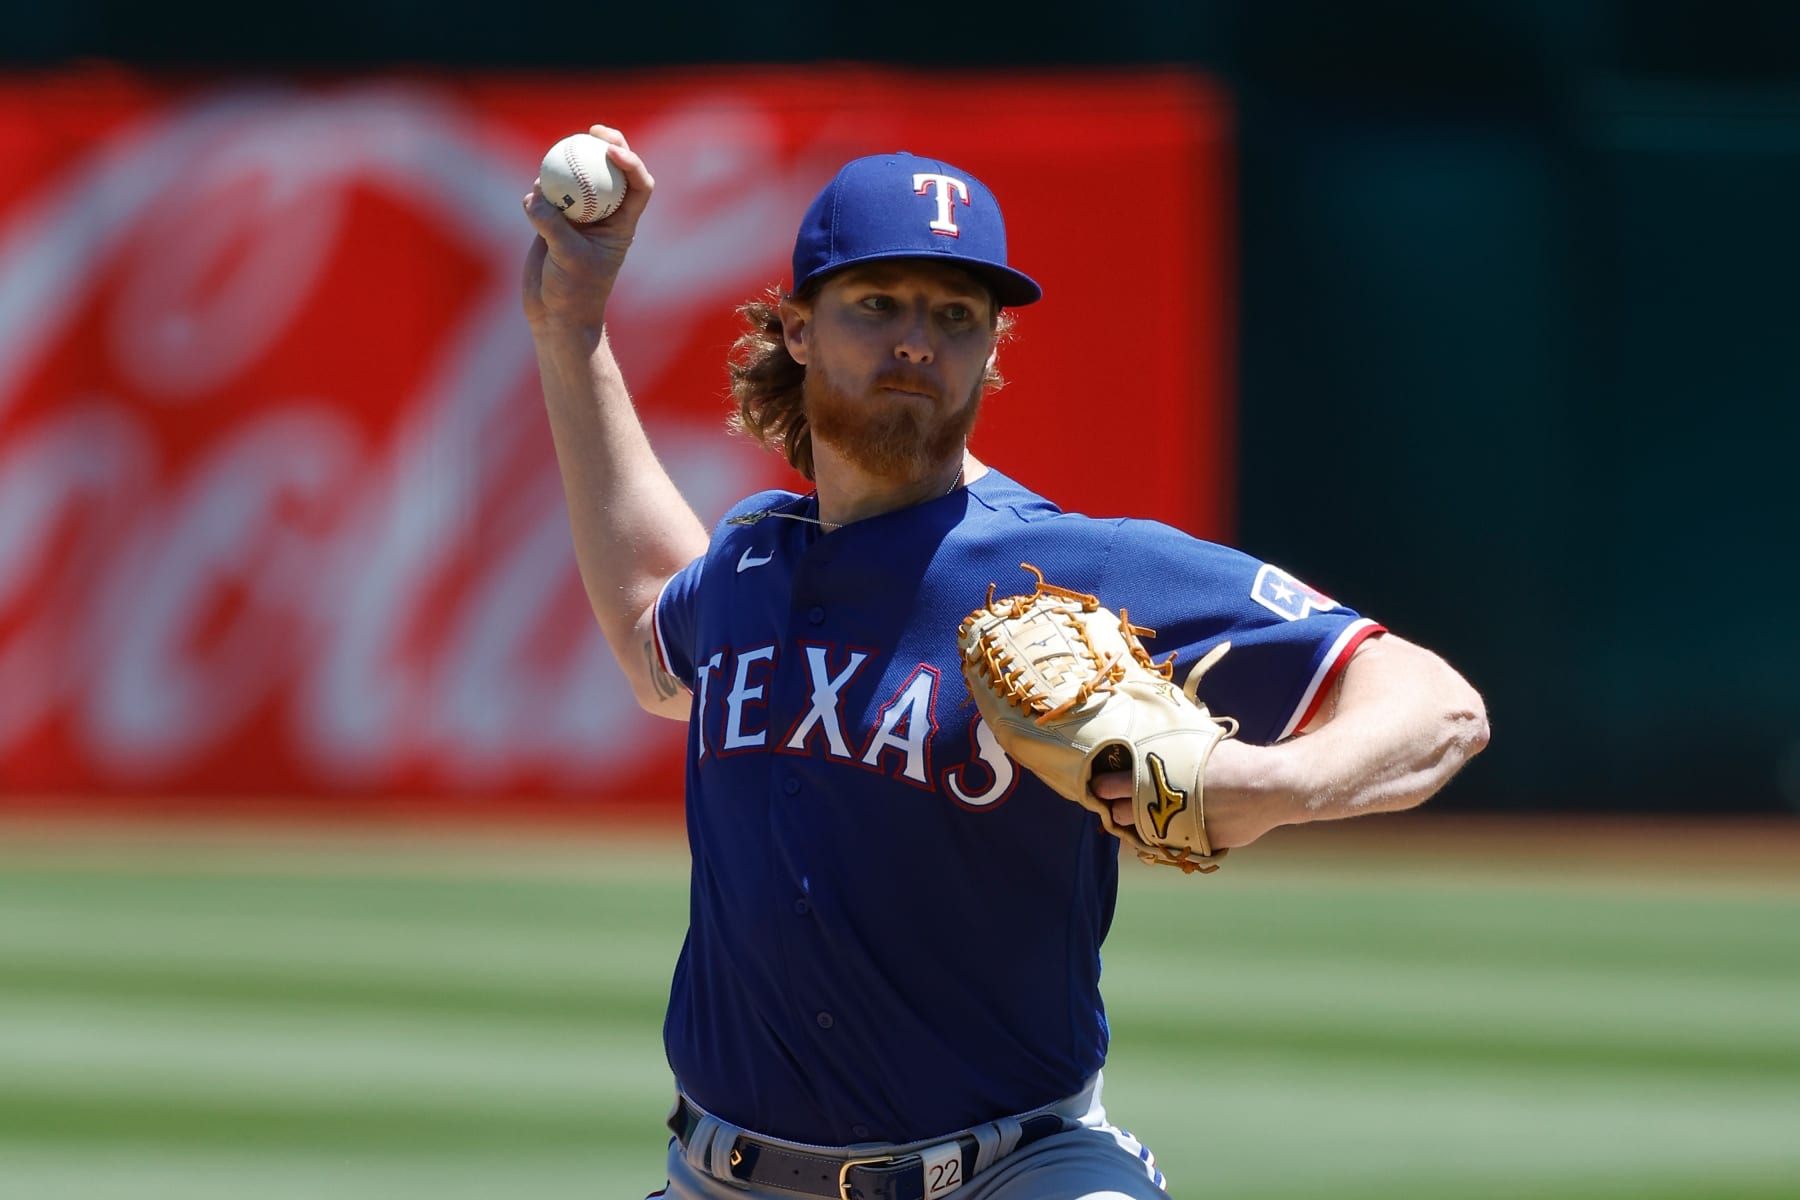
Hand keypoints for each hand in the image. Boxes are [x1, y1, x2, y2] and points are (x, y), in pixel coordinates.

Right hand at [521, 125, 654, 334]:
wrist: (555, 315)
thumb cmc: (574, 293)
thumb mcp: (568, 259)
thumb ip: (553, 226)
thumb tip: (536, 196)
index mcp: (622, 224)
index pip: (639, 187)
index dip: (633, 163)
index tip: (611, 152)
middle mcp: (604, 216)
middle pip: (612, 171)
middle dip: (608, 144)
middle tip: (592, 130)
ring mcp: (579, 216)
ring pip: (578, 178)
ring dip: (569, 164)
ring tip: (557, 155)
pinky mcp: (553, 220)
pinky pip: (548, 194)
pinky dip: (540, 189)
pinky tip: (534, 191)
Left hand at [1090, 738, 1290, 849]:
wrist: (1269, 787)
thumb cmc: (1233, 760)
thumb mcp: (1196, 742)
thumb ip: (1168, 745)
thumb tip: (1146, 733)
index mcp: (1160, 775)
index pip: (1113, 785)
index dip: (1103, 785)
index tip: (1099, 784)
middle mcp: (1164, 805)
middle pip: (1120, 813)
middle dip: (1114, 807)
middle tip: (1112, 800)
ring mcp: (1178, 828)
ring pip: (1140, 832)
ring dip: (1134, 823)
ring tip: (1133, 813)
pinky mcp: (1193, 845)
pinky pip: (1165, 844)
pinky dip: (1159, 836)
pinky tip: (1161, 825)